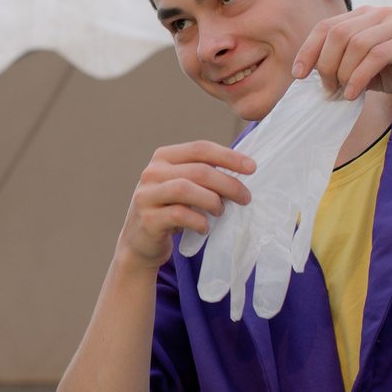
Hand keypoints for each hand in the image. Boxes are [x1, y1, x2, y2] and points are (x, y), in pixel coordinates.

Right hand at [118, 142, 252, 270]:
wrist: (140, 242)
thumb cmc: (170, 210)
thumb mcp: (183, 186)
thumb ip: (203, 175)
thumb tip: (244, 171)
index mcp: (163, 158)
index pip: (200, 149)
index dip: (228, 156)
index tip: (252, 167)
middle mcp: (151, 173)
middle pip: (198, 171)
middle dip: (228, 184)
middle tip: (245, 197)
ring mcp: (146, 196)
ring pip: (186, 189)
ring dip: (212, 201)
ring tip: (220, 211)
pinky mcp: (148, 219)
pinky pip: (180, 215)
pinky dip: (200, 222)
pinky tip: (205, 228)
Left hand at [291, 7, 391, 102]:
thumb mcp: (377, 69)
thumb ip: (352, 69)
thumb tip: (323, 83)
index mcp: (368, 16)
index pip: (327, 26)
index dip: (308, 49)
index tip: (298, 73)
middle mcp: (380, 14)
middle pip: (336, 34)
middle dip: (324, 63)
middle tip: (327, 87)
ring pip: (354, 43)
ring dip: (341, 71)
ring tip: (342, 91)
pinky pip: (376, 55)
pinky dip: (359, 76)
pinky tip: (354, 93)